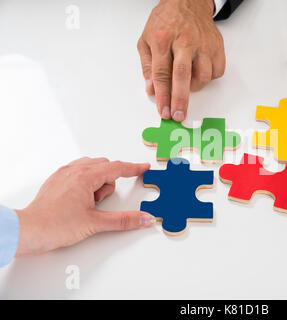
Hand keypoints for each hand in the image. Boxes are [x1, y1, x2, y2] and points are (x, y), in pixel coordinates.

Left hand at [15, 157, 154, 255]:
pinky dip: (85, 183)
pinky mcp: (56, 181)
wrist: (28, 231)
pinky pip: (78, 173)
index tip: (143, 167)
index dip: (133, 168)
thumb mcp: (95, 223)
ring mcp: (63, 174)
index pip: (117, 167)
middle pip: (105, 167)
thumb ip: (123, 220)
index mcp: (85, 176)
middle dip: (109, 183)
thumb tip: (143, 218)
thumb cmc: (54, 225)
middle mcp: (73, 170)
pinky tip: (80, 201)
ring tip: (89, 204)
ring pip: (91, 169)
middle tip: (101, 202)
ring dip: (97, 183)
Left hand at [138, 0, 225, 121]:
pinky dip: (209, 78)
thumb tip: (152, 89)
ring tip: (187, 84)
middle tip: (177, 115)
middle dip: (180, 99)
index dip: (162, 95)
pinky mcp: (217, 46)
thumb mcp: (146, 39)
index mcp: (163, 39)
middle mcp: (185, 41)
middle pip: (183, 76)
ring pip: (203, 76)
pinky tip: (200, 72)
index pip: (161, 73)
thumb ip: (148, 65)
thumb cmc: (166, 21)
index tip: (163, 110)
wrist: (189, 1)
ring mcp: (203, 44)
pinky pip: (217, 71)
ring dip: (194, 87)